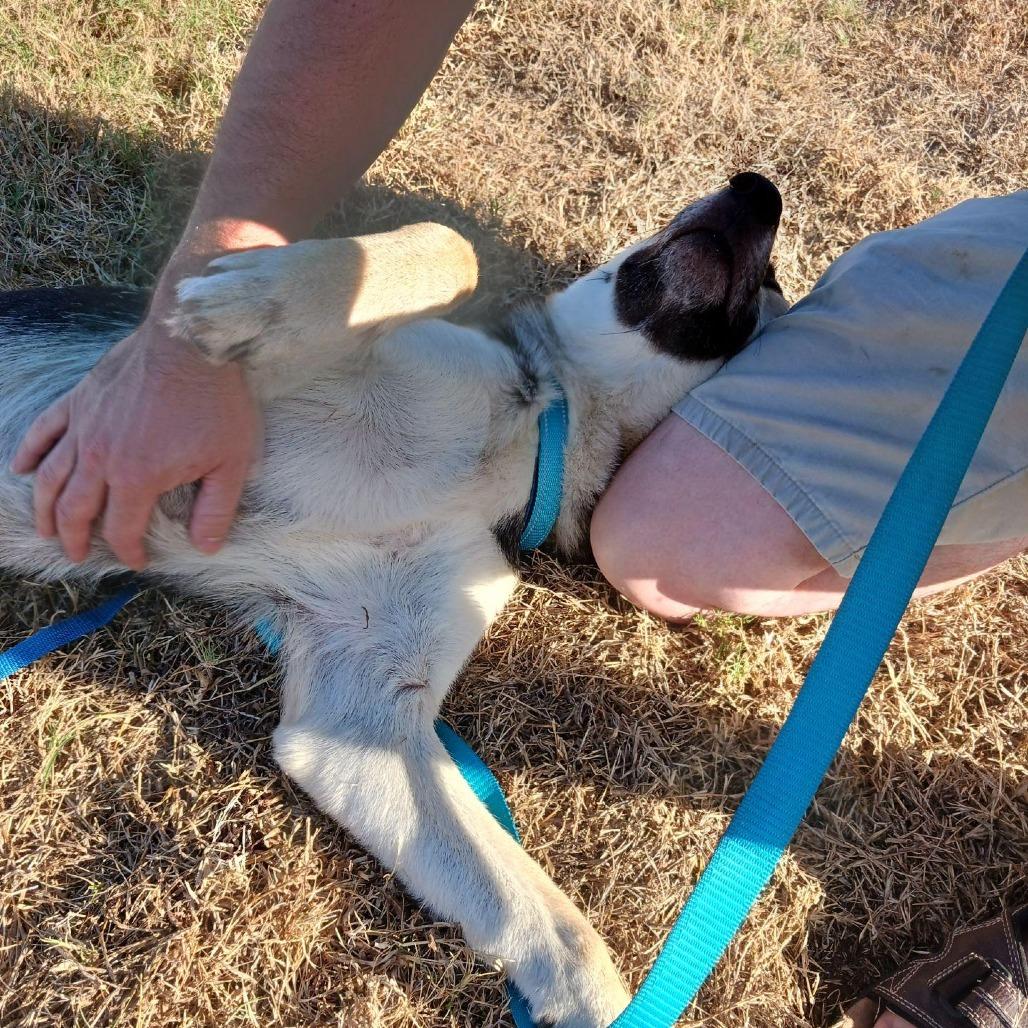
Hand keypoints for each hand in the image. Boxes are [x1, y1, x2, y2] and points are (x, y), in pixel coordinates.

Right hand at [11, 300, 260, 569]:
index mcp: (137, 478)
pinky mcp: (79, 399)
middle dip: (75, 539)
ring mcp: (84, 426)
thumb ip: (215, 510)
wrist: (193, 340)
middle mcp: (100, 457)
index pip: (122, 529)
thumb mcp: (232, 463)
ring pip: (49, 477)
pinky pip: (43, 430)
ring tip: (46, 529)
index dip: (129, 551)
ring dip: (44, 508)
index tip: (138, 560)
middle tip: (78, 554)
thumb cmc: (217, 401)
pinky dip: (28, 452)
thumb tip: (205, 548)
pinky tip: (20, 469)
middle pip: (74, 510)